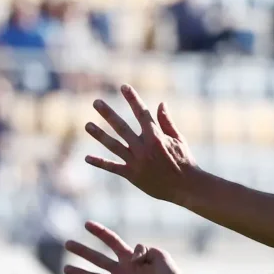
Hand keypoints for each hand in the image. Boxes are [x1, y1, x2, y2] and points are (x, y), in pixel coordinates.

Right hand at [64, 221, 186, 273]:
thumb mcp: (161, 256)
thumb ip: (145, 250)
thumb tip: (131, 256)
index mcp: (131, 257)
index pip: (112, 242)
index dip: (101, 233)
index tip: (87, 224)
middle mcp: (122, 269)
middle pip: (98, 258)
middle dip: (83, 251)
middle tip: (67, 243)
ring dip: (81, 273)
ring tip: (66, 268)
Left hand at [85, 84, 196, 203]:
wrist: (186, 187)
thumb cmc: (184, 161)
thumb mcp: (179, 140)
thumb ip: (167, 122)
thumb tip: (161, 103)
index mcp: (156, 137)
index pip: (142, 113)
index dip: (133, 99)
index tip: (124, 87)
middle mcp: (143, 147)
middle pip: (122, 127)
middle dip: (108, 113)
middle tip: (96, 102)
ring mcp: (136, 161)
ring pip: (113, 145)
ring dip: (99, 135)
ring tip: (87, 125)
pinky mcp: (132, 175)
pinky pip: (113, 167)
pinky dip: (100, 162)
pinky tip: (87, 157)